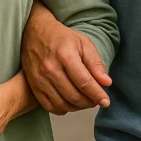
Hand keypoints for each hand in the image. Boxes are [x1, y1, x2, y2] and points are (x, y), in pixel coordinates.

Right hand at [21, 0, 110, 114]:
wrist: (34, 32)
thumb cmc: (61, 37)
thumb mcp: (83, 43)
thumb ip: (95, 64)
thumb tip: (106, 83)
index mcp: (65, 55)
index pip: (84, 82)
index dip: (97, 94)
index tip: (106, 102)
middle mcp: (50, 68)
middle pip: (73, 95)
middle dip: (89, 102)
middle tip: (96, 100)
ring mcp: (39, 78)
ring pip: (62, 104)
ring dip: (77, 107)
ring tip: (84, 101)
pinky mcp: (33, 85)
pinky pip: (49, 106)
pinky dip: (62, 109)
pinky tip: (70, 103)